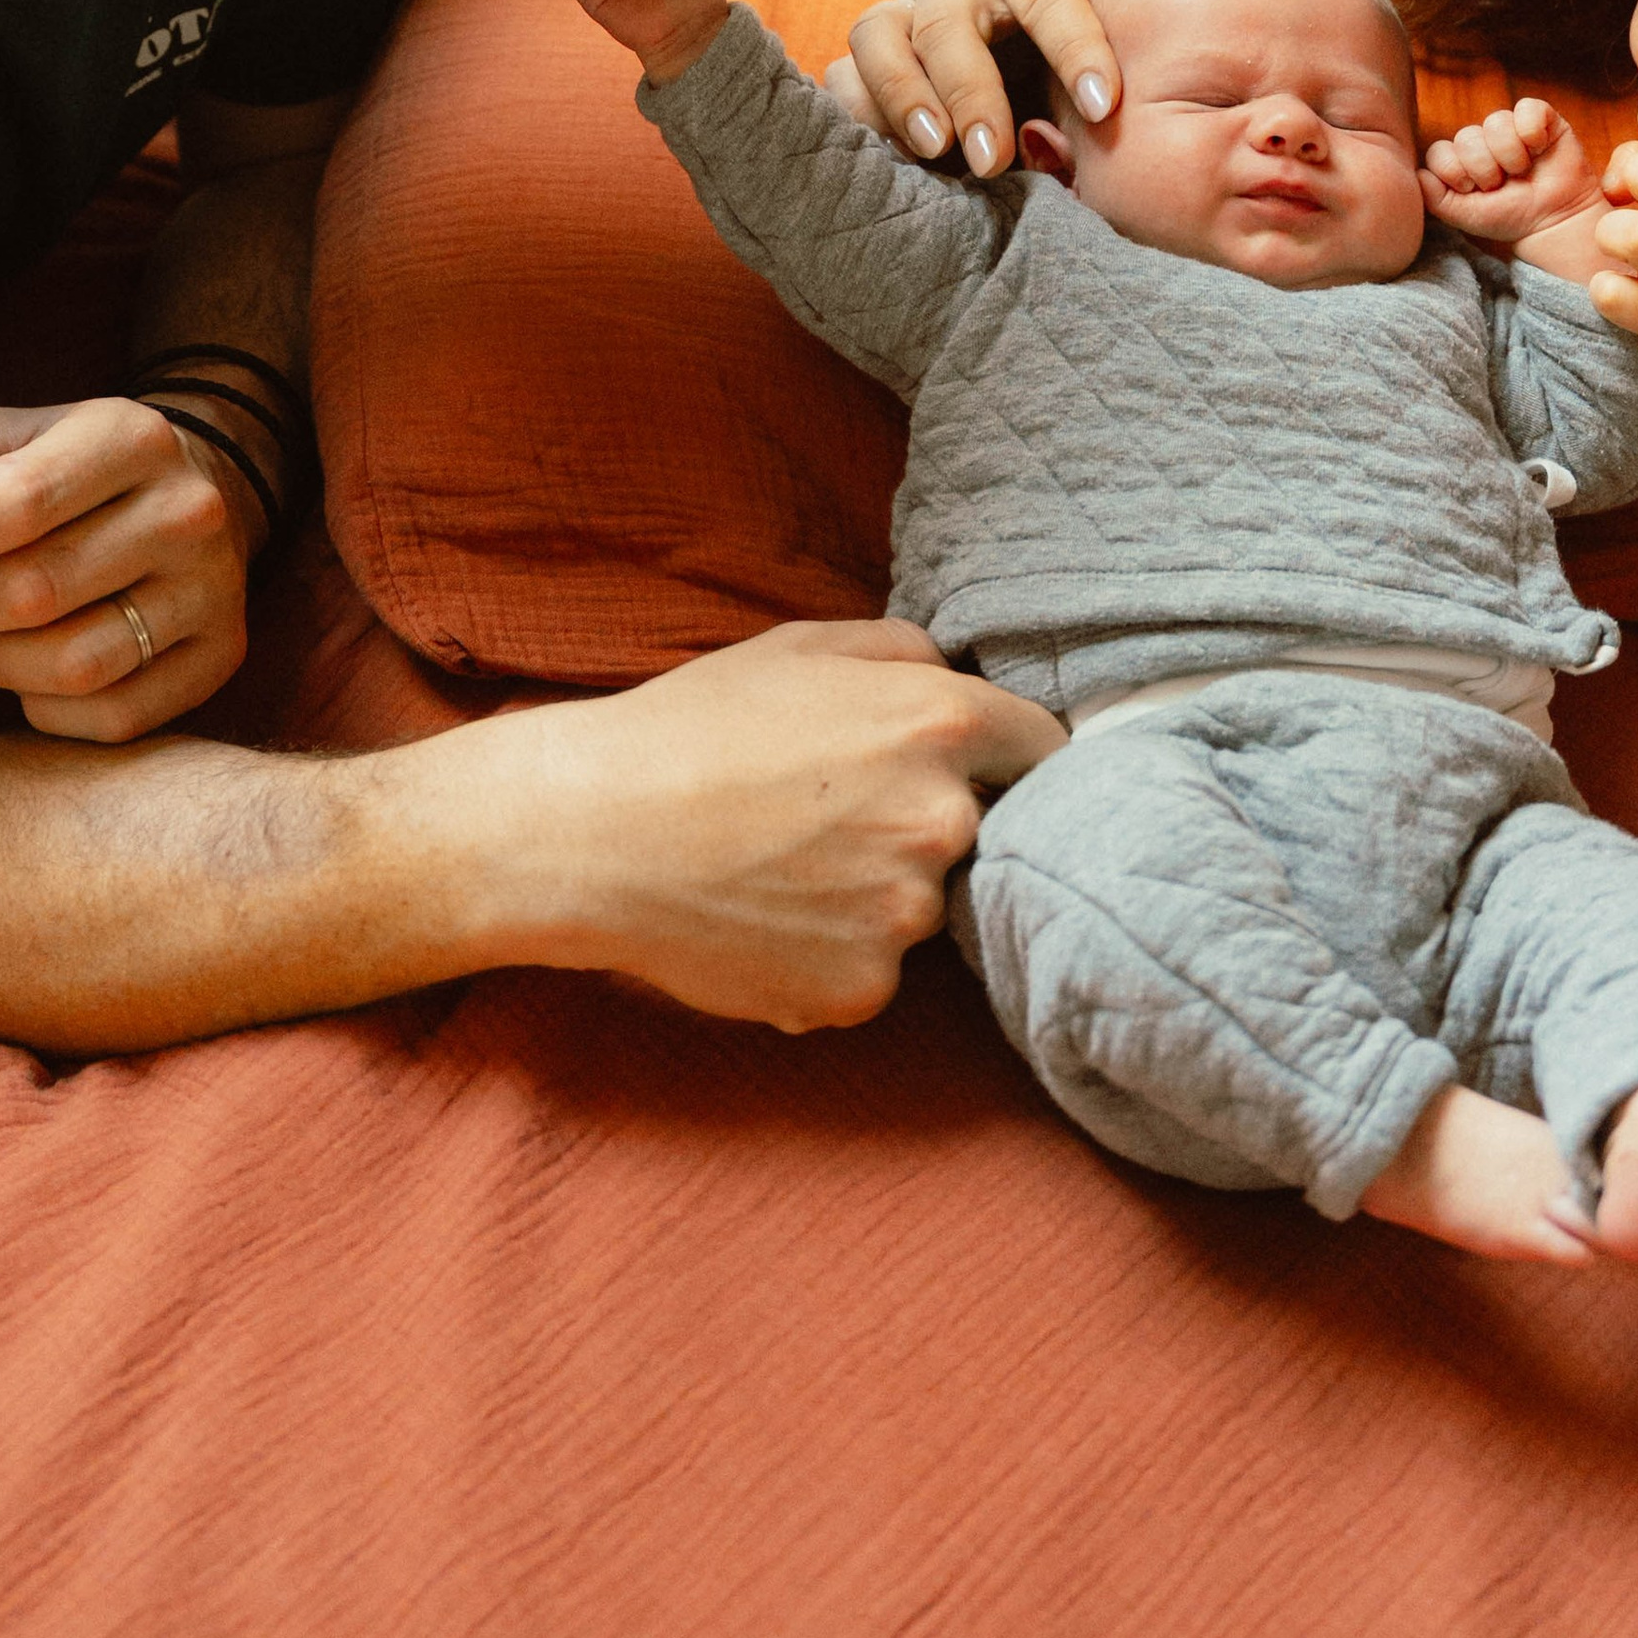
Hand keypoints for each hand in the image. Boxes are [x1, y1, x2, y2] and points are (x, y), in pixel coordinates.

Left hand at [0, 398, 256, 739]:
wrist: (191, 495)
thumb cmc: (66, 471)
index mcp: (132, 436)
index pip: (20, 500)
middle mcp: (189, 511)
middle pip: (37, 592)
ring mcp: (214, 589)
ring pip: (75, 666)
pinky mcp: (222, 655)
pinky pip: (113, 716)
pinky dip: (45, 707)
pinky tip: (31, 670)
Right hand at [496, 619, 1066, 1029]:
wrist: (590, 833)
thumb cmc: (689, 727)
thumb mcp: (800, 647)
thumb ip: (903, 651)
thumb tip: (957, 672)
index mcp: (941, 724)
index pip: (1047, 749)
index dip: (1014, 760)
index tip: (985, 772)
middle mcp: (942, 822)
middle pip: (988, 835)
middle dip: (932, 827)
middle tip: (842, 820)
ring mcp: (904, 917)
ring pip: (921, 908)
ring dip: (878, 896)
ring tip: (787, 869)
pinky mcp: (862, 990)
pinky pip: (872, 972)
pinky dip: (833, 955)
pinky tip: (768, 921)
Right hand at [848, 0, 1203, 175]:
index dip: (1073, 45)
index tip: (1107, 104)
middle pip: (944, 25)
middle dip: (967, 91)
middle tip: (995, 156)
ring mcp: (906, 11)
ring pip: (875, 43)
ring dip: (898, 98)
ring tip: (939, 154)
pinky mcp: (876, 51)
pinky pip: (844, 76)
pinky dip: (857, 112)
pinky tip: (893, 162)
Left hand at [1425, 97, 1609, 279]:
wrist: (1553, 221)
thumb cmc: (1510, 217)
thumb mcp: (1465, 215)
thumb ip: (1435, 198)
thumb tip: (1419, 173)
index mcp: (1460, 159)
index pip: (1439, 152)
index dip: (1455, 173)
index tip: (1474, 192)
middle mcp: (1483, 139)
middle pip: (1466, 138)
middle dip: (1485, 169)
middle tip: (1503, 185)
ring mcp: (1510, 127)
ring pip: (1495, 123)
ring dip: (1511, 155)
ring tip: (1523, 172)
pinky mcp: (1541, 118)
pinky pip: (1528, 108)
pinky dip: (1533, 131)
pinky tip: (1540, 149)